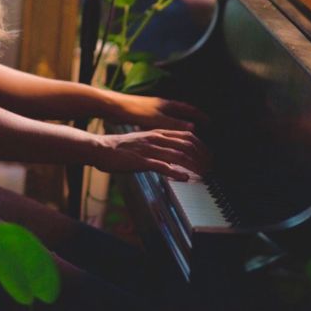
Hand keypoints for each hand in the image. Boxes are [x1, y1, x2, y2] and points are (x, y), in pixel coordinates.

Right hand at [93, 129, 209, 180]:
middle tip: (210, 167)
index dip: (201, 147)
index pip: (187, 136)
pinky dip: (176, 172)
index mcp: (158, 133)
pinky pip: (162, 166)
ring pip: (178, 155)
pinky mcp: (141, 161)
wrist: (101, 148)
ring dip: (193, 165)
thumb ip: (160, 146)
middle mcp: (156, 138)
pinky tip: (184, 178)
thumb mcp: (144, 142)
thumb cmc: (121, 148)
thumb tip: (175, 156)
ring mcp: (149, 149)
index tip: (209, 157)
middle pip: (187, 144)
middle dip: (202, 156)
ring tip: (202, 174)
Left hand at [106, 91, 208, 131]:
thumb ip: (174, 124)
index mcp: (168, 105)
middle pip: (182, 114)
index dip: (200, 116)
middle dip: (192, 122)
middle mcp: (162, 106)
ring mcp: (154, 111)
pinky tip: (165, 140)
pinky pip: (161, 125)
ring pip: (171, 120)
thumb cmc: (135, 110)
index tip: (209, 122)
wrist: (114, 107)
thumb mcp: (157, 119)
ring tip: (186, 138)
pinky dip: (166, 131)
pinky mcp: (145, 117)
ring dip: (179, 128)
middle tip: (200, 132)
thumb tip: (193, 128)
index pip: (189, 109)